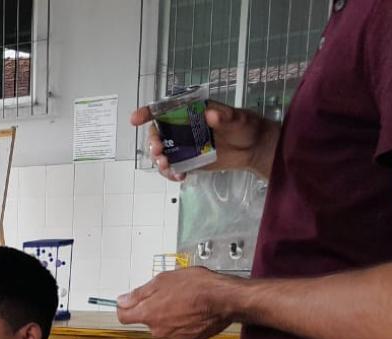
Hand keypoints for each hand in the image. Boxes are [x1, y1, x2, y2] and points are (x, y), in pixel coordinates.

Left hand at [117, 268, 237, 338]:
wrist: (226, 299)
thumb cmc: (198, 287)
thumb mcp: (164, 280)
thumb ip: (139, 293)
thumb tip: (122, 300)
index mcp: (148, 313)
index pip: (123, 316)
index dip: (125, 307)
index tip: (130, 302)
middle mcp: (157, 329)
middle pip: (146, 320)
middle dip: (153, 309)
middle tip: (170, 295)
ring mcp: (171, 338)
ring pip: (162, 327)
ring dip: (168, 317)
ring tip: (185, 303)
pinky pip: (175, 336)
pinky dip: (180, 328)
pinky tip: (191, 316)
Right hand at [130, 101, 275, 180]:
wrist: (254, 148)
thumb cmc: (246, 126)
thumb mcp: (238, 118)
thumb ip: (225, 116)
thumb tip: (210, 115)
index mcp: (191, 111)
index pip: (165, 109)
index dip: (148, 112)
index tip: (136, 119)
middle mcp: (183, 128)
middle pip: (158, 133)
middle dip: (153, 143)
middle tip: (158, 151)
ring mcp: (184, 145)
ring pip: (162, 152)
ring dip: (159, 160)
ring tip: (167, 166)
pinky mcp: (189, 161)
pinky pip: (173, 167)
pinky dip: (171, 173)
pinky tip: (179, 176)